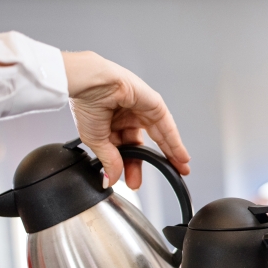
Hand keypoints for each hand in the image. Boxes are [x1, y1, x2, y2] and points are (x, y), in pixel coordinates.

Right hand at [62, 51, 190, 188]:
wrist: (89, 84)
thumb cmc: (86, 103)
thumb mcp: (96, 140)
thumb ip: (109, 160)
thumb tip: (112, 178)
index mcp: (111, 123)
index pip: (125, 149)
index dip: (130, 166)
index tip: (132, 182)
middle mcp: (127, 116)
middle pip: (142, 144)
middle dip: (150, 163)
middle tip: (163, 177)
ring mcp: (141, 109)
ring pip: (159, 135)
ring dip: (170, 153)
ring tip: (178, 170)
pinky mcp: (153, 103)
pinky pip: (166, 125)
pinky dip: (174, 141)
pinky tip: (181, 156)